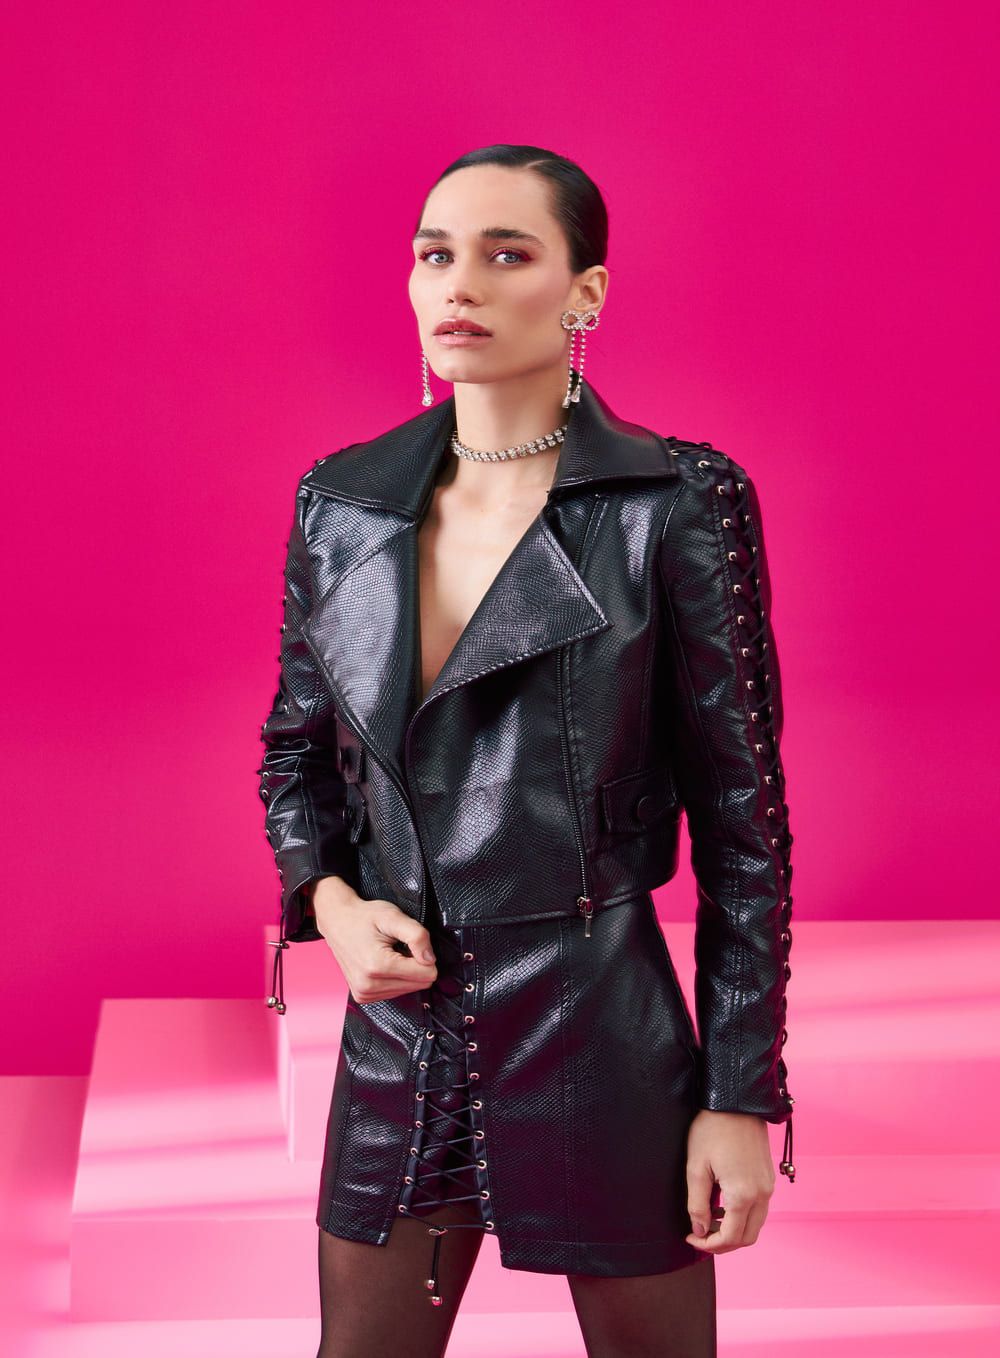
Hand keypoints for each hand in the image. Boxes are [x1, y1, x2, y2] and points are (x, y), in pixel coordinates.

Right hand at [311, 878, 437, 1002]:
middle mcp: (368, 985)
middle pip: (419, 984)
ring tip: (388, 953)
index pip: (426, 975)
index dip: (423, 955)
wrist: (337, 921)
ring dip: (404, 971)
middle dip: (414, 964)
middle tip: (398, 947)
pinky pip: (395, 993)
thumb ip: (417, 935)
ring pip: (408, 990)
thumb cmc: (364, 916)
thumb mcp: (393, 916)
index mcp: (378, 966)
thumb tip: (431, 959)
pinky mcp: (362, 997)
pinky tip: (381, 962)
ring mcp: (364, 993)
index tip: (409, 943)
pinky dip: (394, 977)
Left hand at [684, 1110, 775, 1252]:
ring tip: (710, 1220)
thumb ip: (697, 1204)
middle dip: (723, 1244)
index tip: (691, 1238)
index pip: (730, 1238)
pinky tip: (723, 1205)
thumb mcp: (696, 1167)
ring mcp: (768, 1186)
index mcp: (743, 1195)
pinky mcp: (768, 1177)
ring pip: (755, 1225)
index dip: (709, 1246)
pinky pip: (759, 1209)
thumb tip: (700, 1231)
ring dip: (734, 1231)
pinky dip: (743, 1216)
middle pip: (747, 1238)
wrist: (736, 1101)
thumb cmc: (713, 1129)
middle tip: (700, 1235)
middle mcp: (762, 1195)